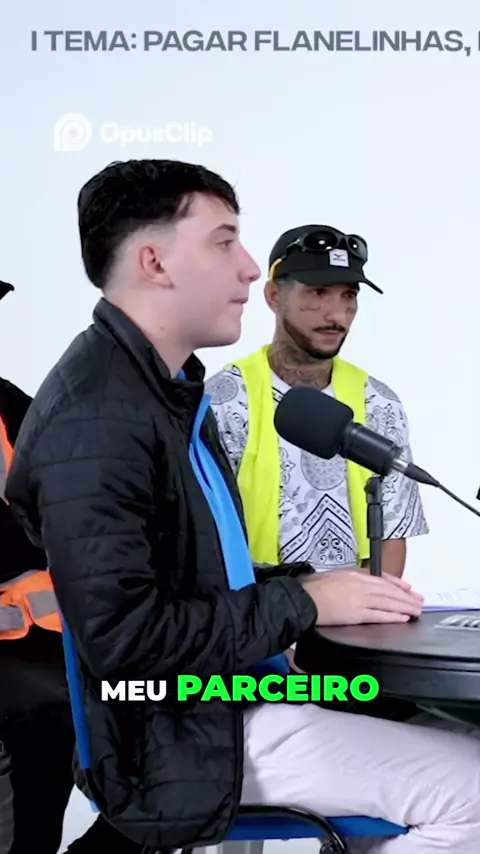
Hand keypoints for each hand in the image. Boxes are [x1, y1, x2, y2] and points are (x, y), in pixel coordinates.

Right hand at [300, 569, 423, 625]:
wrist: (304, 598)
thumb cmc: (313, 588)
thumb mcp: (335, 575)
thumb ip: (350, 578)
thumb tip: (362, 584)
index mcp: (355, 574)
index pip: (381, 578)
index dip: (397, 583)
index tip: (408, 588)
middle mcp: (360, 585)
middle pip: (389, 591)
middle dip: (406, 597)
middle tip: (419, 601)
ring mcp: (360, 599)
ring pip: (388, 602)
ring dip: (405, 607)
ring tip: (416, 611)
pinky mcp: (356, 614)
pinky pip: (379, 615)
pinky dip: (392, 616)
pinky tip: (402, 618)